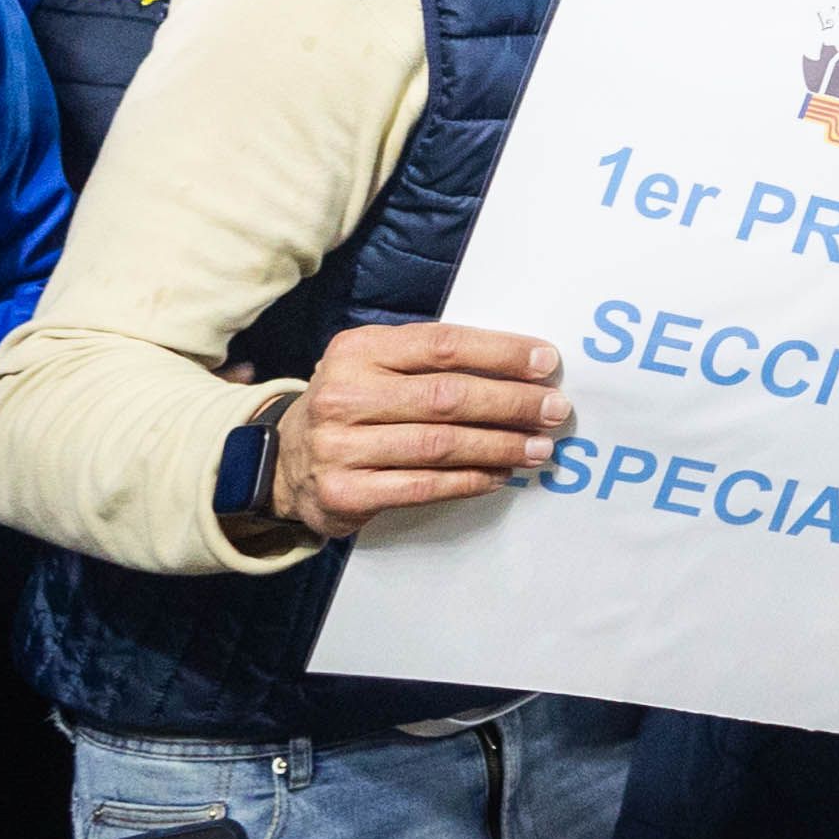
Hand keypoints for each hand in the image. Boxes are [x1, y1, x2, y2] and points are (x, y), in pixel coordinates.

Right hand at [265, 321, 571, 540]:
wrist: (283, 463)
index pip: (441, 345)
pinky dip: (469, 481)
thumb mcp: (374, 366)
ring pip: (440, 445)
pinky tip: (499, 476)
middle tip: (555, 410)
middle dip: (510, 403)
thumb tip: (518, 366)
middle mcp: (344, 395)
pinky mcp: (344, 493)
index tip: (546, 362)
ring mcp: (339, 447)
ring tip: (539, 447)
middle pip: (446, 397)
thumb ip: (429, 361)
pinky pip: (422, 486)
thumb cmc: (352, 405)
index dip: (499, 353)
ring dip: (499, 446)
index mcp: (357, 350)